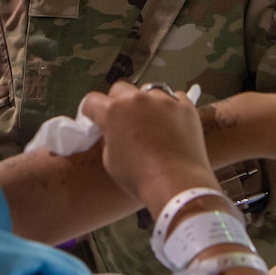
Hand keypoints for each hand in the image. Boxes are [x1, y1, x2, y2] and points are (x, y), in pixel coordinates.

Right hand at [78, 82, 215, 211]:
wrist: (177, 185)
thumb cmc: (143, 178)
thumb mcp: (110, 161)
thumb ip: (109, 139)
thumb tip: (113, 133)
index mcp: (113, 112)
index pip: (92, 101)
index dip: (90, 110)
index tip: (94, 115)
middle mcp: (137, 100)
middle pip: (120, 89)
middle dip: (118, 102)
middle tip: (122, 120)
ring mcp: (163, 101)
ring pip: (148, 92)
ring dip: (145, 104)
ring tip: (150, 124)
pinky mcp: (185, 107)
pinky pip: (174, 99)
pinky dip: (170, 108)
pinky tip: (170, 124)